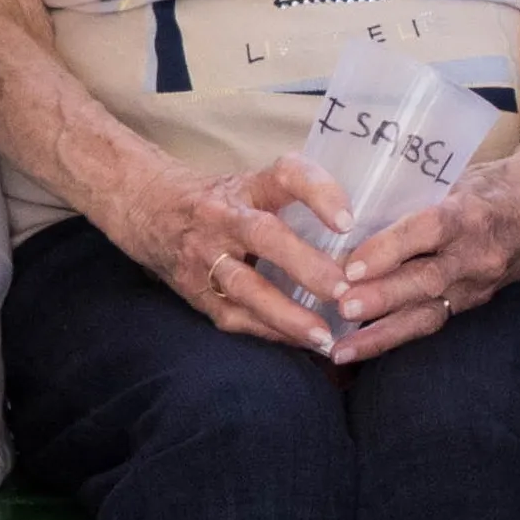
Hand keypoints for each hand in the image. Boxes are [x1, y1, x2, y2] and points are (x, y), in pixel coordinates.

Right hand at [122, 158, 358, 349]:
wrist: (149, 210)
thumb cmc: (222, 202)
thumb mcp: (253, 186)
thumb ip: (300, 203)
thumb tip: (369, 236)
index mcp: (247, 186)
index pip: (286, 175)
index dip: (319, 193)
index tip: (348, 221)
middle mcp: (224, 217)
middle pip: (263, 236)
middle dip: (305, 265)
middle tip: (344, 288)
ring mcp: (206, 256)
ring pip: (245, 286)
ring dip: (287, 313)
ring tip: (325, 335)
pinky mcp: (197, 292)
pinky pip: (236, 317)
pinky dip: (271, 332)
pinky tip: (303, 343)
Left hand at [326, 127, 519, 363]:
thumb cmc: (491, 184)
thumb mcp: (457, 177)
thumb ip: (414, 198)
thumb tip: (352, 214)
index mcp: (472, 213)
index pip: (429, 231)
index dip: (389, 249)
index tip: (351, 266)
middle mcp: (479, 254)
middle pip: (427, 280)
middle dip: (382, 298)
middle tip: (341, 308)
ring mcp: (480, 284)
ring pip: (429, 313)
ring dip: (383, 332)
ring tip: (342, 349)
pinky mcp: (477, 302)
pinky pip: (435, 322)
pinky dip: (397, 336)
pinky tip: (364, 349)